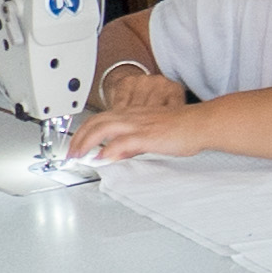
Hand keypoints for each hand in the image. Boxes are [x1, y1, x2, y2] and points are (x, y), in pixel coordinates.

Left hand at [62, 79, 195, 164]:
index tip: (77, 144)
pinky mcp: (148, 135)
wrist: (201, 123)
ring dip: (87, 142)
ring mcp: (139, 125)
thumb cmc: (183, 128)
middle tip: (71, 153)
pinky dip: (110, 149)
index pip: (101, 118)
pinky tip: (103, 158)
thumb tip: (118, 153)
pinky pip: (124, 141)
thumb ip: (133, 143)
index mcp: (133, 114)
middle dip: (79, 138)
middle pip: (97, 122)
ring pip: (104, 128)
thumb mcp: (152, 133)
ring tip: (79, 155)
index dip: (85, 131)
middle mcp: (133, 116)